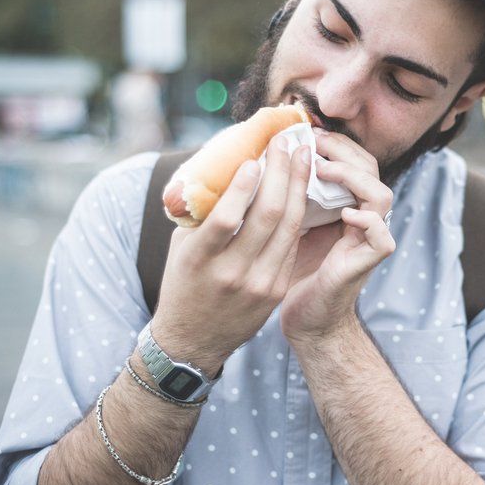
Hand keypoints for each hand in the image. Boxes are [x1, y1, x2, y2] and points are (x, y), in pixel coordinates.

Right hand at [152, 135, 310, 375]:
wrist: (193, 340)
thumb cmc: (184, 282)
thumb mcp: (182, 248)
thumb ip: (202, 213)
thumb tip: (224, 164)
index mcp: (199, 260)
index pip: (227, 218)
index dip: (243, 186)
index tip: (255, 157)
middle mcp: (231, 273)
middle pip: (267, 216)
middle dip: (281, 174)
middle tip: (286, 144)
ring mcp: (258, 284)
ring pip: (288, 228)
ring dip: (297, 187)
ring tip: (301, 158)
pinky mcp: (276, 291)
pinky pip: (291, 244)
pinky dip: (298, 213)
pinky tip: (302, 189)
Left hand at [280, 129, 395, 345]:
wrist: (304, 319)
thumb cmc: (288, 273)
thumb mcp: (284, 226)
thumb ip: (284, 197)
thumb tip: (256, 159)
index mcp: (342, 205)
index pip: (352, 160)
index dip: (334, 143)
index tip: (305, 132)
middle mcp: (361, 218)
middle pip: (370, 168)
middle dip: (343, 150)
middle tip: (313, 142)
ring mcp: (368, 240)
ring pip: (381, 195)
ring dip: (354, 177)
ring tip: (324, 171)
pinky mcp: (367, 263)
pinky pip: (382, 236)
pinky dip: (367, 221)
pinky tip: (345, 213)